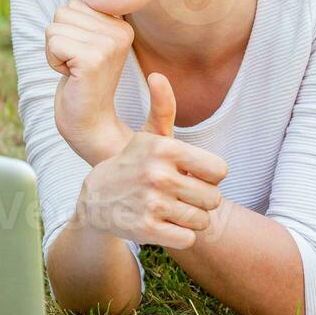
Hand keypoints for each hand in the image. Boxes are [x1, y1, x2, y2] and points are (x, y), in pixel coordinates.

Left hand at [45, 0, 133, 164]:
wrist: (91, 126)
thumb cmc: (82, 85)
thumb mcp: (88, 45)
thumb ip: (84, 19)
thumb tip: (70, 0)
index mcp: (122, 25)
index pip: (74, 4)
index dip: (68, 32)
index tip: (82, 58)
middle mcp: (121, 31)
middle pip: (62, 12)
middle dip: (59, 40)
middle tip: (77, 66)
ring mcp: (108, 45)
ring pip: (54, 26)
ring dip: (55, 51)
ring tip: (75, 71)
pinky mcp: (92, 59)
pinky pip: (52, 41)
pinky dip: (53, 61)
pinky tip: (71, 77)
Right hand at [73, 72, 227, 248]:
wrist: (96, 198)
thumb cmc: (132, 164)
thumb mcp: (147, 136)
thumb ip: (163, 108)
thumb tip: (158, 75)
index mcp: (164, 148)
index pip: (219, 170)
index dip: (210, 176)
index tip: (193, 176)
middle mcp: (158, 174)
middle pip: (213, 198)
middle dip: (202, 201)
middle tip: (182, 196)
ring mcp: (152, 203)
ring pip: (202, 220)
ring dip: (192, 219)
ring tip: (173, 210)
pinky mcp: (147, 229)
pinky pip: (188, 238)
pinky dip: (181, 235)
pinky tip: (165, 224)